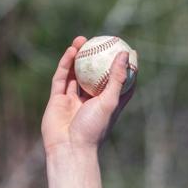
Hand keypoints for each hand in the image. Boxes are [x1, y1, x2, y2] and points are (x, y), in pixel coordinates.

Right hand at [41, 36, 134, 155]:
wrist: (68, 147)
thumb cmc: (93, 128)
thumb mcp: (109, 101)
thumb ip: (117, 78)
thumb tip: (126, 54)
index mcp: (108, 105)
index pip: (120, 84)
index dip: (125, 68)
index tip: (128, 51)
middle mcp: (92, 102)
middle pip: (96, 75)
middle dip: (98, 58)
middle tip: (102, 40)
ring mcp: (74, 100)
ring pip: (77, 74)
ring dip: (79, 57)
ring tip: (83, 39)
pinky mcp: (58, 99)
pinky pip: (62, 78)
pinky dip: (66, 64)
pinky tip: (71, 50)